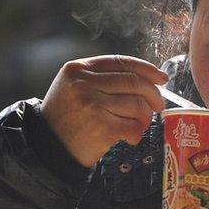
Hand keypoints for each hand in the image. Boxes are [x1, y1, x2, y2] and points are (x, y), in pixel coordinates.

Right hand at [37, 54, 167, 166]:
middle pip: (134, 82)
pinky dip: (137, 133)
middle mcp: (84, 84)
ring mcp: (93, 105)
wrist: (47, 147)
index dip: (146, 69)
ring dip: (145, 117)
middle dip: (153, 94)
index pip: (121, 62)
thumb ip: (103, 78)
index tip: (161, 78)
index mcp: (78, 69)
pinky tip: (131, 137)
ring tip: (140, 124)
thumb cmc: (66, 117)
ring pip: (137, 104)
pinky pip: (133, 126)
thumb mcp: (74, 87)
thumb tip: (147, 78)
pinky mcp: (101, 127)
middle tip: (158, 105)